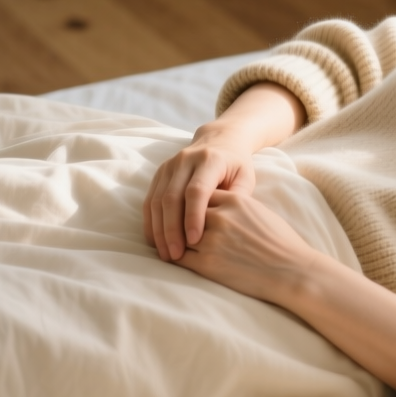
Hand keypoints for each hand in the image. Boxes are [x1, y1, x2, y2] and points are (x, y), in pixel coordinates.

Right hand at [144, 136, 258, 261]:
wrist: (220, 141)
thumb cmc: (236, 166)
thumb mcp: (245, 178)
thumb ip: (238, 198)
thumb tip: (225, 226)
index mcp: (210, 160)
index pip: (197, 190)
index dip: (193, 216)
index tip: (195, 241)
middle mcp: (185, 161)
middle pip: (171, 197)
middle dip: (172, 229)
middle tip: (176, 255)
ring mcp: (168, 167)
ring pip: (157, 201)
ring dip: (159, 230)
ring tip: (166, 254)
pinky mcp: (158, 174)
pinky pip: (149, 201)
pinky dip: (151, 223)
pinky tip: (156, 241)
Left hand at [176, 190, 320, 306]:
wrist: (292, 270)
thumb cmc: (281, 242)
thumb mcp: (260, 212)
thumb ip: (235, 206)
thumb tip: (216, 206)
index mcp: (236, 200)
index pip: (201, 194)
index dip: (193, 203)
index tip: (188, 209)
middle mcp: (220, 216)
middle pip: (185, 211)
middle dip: (178, 219)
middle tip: (170, 225)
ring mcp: (211, 240)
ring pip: (177, 234)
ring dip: (173, 240)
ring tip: (169, 243)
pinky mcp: (206, 264)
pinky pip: (179, 257)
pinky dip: (174, 257)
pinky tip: (175, 257)